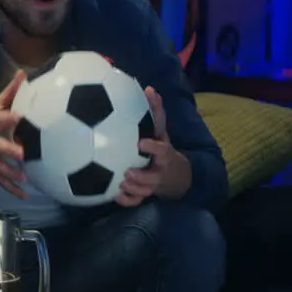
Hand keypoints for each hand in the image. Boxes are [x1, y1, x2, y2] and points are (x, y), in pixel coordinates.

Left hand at [118, 87, 190, 205]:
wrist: (177, 174)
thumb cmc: (162, 148)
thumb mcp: (162, 131)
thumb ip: (156, 112)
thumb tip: (149, 88)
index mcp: (164, 153)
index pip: (162, 151)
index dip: (153, 148)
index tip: (140, 143)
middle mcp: (160, 170)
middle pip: (154, 177)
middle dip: (142, 177)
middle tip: (127, 172)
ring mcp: (154, 184)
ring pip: (145, 191)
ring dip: (133, 190)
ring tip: (120, 185)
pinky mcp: (147, 194)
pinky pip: (137, 202)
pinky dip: (127, 201)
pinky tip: (114, 196)